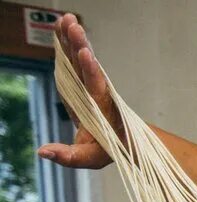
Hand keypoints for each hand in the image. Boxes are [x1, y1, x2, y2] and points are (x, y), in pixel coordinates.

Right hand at [36, 14, 122, 169]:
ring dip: (73, 39)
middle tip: (74, 26)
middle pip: (88, 66)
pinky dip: (68, 42)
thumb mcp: (90, 158)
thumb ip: (68, 156)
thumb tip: (42, 152)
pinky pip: (75, 58)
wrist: (123, 138)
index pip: (96, 87)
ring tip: (66, 19)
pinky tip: (61, 25)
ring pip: (81, 58)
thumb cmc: (108, 149)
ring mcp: (90, 84)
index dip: (91, 72)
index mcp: (101, 108)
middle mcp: (97, 92)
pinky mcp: (82, 80)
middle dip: (80, 46)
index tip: (86, 56)